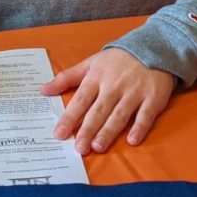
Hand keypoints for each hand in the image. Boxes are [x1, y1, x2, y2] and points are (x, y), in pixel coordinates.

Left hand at [41, 49, 174, 153]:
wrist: (153, 47)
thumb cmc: (117, 60)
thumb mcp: (91, 63)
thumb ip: (67, 77)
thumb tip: (43, 90)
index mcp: (97, 77)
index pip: (80, 100)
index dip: (70, 117)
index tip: (59, 134)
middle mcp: (113, 86)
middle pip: (98, 110)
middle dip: (88, 130)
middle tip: (79, 148)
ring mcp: (134, 92)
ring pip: (119, 115)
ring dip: (108, 131)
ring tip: (97, 147)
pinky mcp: (152, 98)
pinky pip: (145, 115)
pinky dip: (139, 127)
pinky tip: (132, 140)